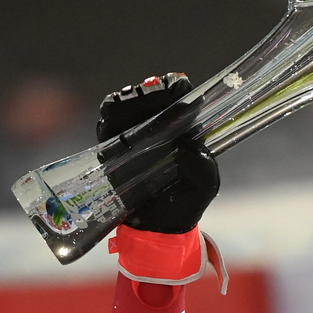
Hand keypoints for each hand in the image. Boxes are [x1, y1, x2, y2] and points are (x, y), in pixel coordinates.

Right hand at [97, 73, 218, 233]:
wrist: (157, 227)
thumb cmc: (186, 202)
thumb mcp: (205, 186)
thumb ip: (203, 168)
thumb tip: (189, 148)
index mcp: (184, 130)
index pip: (181, 98)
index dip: (177, 87)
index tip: (177, 86)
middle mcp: (159, 127)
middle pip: (151, 95)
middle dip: (151, 91)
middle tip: (153, 94)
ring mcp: (134, 133)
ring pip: (126, 104)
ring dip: (130, 101)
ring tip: (133, 103)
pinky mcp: (113, 144)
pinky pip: (107, 123)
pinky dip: (110, 116)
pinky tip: (114, 118)